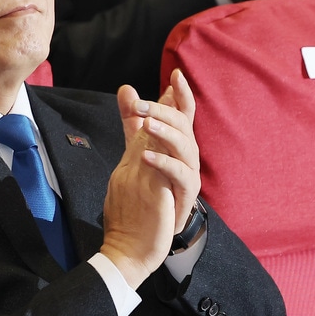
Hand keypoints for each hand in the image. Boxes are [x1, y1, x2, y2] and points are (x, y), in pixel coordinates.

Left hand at [100, 77, 199, 286]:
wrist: (135, 241)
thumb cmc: (139, 196)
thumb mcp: (132, 152)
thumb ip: (131, 123)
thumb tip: (126, 89)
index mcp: (174, 146)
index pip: (182, 115)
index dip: (181, 95)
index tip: (175, 75)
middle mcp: (185, 158)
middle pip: (185, 126)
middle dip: (165, 110)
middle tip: (141, 104)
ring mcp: (187, 177)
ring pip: (186, 146)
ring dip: (166, 132)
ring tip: (145, 123)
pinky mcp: (184, 196)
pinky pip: (180, 174)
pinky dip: (163, 162)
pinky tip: (145, 156)